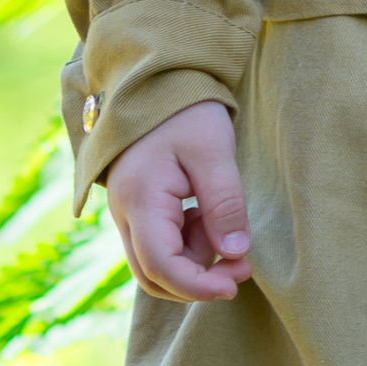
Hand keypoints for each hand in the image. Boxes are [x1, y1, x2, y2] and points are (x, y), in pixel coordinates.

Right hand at [104, 100, 252, 302]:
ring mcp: (128, 212)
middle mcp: (124, 212)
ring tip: (225, 224)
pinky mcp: (138, 208)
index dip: (197, 286)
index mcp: (139, 199)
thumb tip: (236, 253)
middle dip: (198, 281)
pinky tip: (208, 217)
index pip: (160, 267)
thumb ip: (225, 204)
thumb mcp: (214, 152)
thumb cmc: (186, 111)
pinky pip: (161, 243)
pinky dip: (189, 243)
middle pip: (153, 275)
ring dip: (196, 260)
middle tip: (242, 266)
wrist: (157, 79)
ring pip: (158, 262)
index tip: (235, 284)